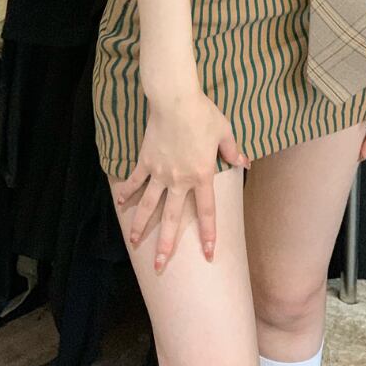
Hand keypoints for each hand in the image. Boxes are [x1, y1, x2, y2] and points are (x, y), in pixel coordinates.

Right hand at [110, 87, 250, 272]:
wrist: (175, 100)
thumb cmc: (203, 114)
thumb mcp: (224, 132)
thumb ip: (233, 150)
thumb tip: (245, 162)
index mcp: (202, 175)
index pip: (207, 212)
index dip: (208, 234)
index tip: (208, 254)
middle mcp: (180, 180)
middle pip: (173, 218)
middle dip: (166, 244)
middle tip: (160, 266)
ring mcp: (160, 172)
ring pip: (149, 205)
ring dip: (141, 226)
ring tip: (134, 242)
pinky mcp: (146, 161)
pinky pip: (135, 181)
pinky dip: (127, 192)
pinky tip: (121, 204)